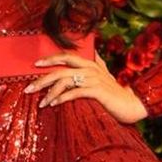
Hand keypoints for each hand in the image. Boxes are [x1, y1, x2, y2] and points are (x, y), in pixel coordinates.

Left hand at [24, 51, 147, 123]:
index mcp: (90, 64)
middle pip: (61, 70)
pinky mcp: (98, 91)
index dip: (51, 58)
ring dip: (50, 92)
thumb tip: (85, 58)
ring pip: (65, 81)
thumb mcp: (103, 77)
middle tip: (28, 88)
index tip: (35, 64)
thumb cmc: (114, 94)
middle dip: (42, 79)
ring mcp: (94, 79)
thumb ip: (93, 67)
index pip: (67, 56)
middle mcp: (91, 69)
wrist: (133, 105)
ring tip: (41, 103)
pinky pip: (75, 92)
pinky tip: (54, 104)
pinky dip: (62, 98)